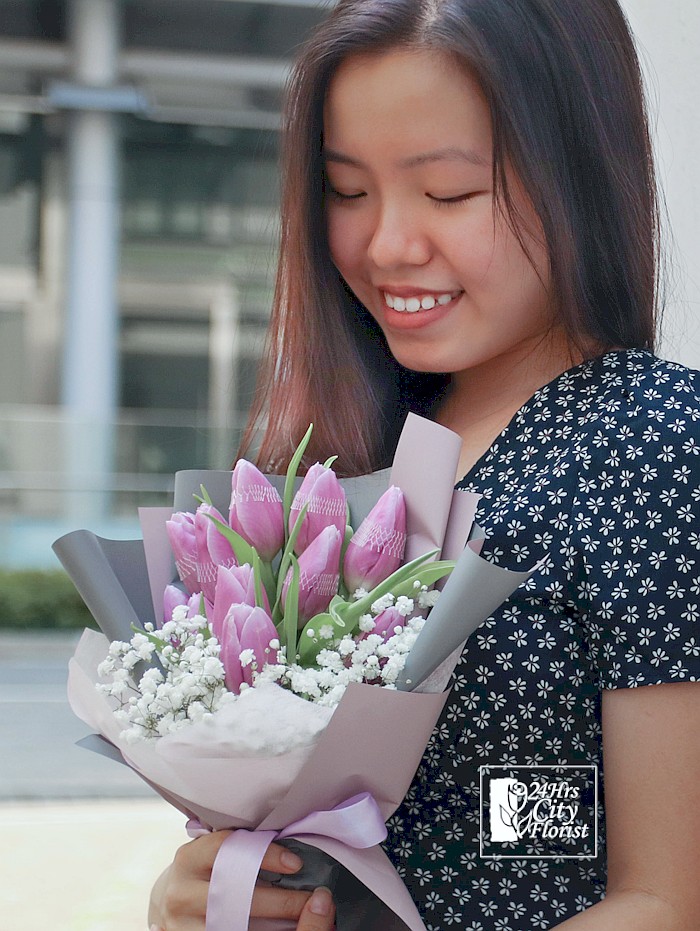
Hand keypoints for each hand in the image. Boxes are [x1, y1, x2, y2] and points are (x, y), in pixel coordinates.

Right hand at [148, 831, 335, 929]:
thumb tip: (291, 846)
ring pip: (237, 927)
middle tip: (310, 899)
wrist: (169, 903)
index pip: (228, 849)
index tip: (296, 864)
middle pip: (238, 897)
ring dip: (274, 926)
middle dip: (281, 901)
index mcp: (188, 859)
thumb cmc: (203, 872)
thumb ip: (239, 848)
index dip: (265, 854)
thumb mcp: (211, 854)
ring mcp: (182, 925)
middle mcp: (181, 893)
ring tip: (300, 919)